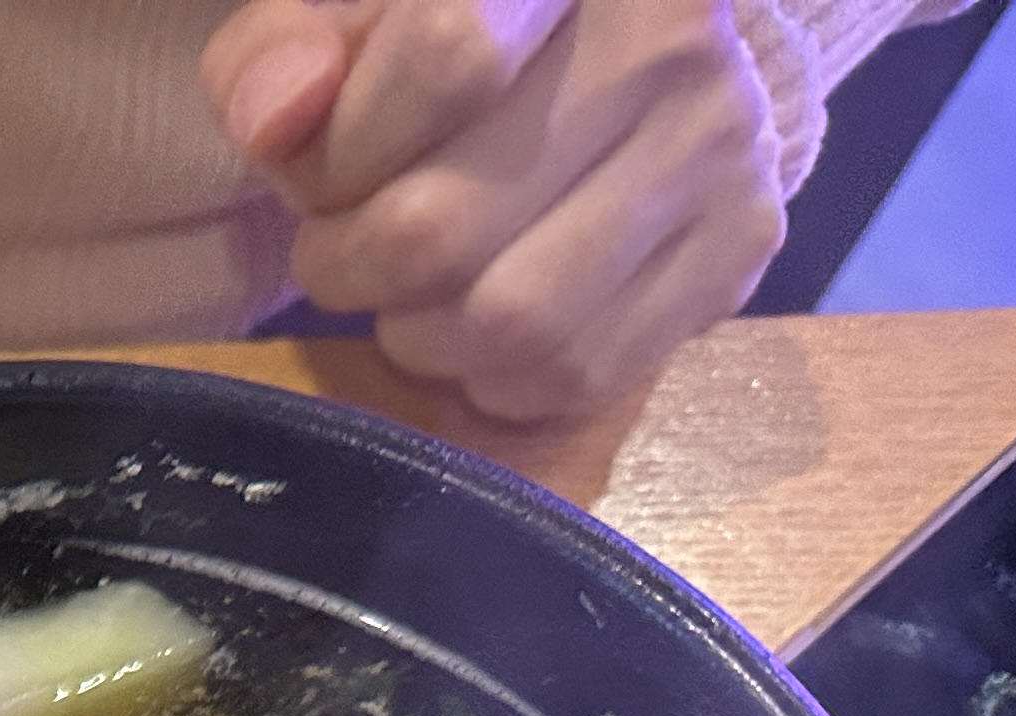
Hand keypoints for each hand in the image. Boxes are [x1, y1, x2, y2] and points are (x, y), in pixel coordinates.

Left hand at [201, 0, 787, 421]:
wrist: (644, 56)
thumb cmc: (467, 35)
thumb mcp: (357, 14)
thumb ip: (281, 46)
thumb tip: (272, 119)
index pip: (443, 56)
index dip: (342, 150)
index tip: (323, 172)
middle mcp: (670, 35)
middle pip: (443, 224)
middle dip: (352, 267)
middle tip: (344, 253)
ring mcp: (719, 144)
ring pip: (509, 319)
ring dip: (419, 337)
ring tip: (410, 296)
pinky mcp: (743, 244)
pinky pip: (577, 371)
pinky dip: (498, 379)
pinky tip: (482, 329)